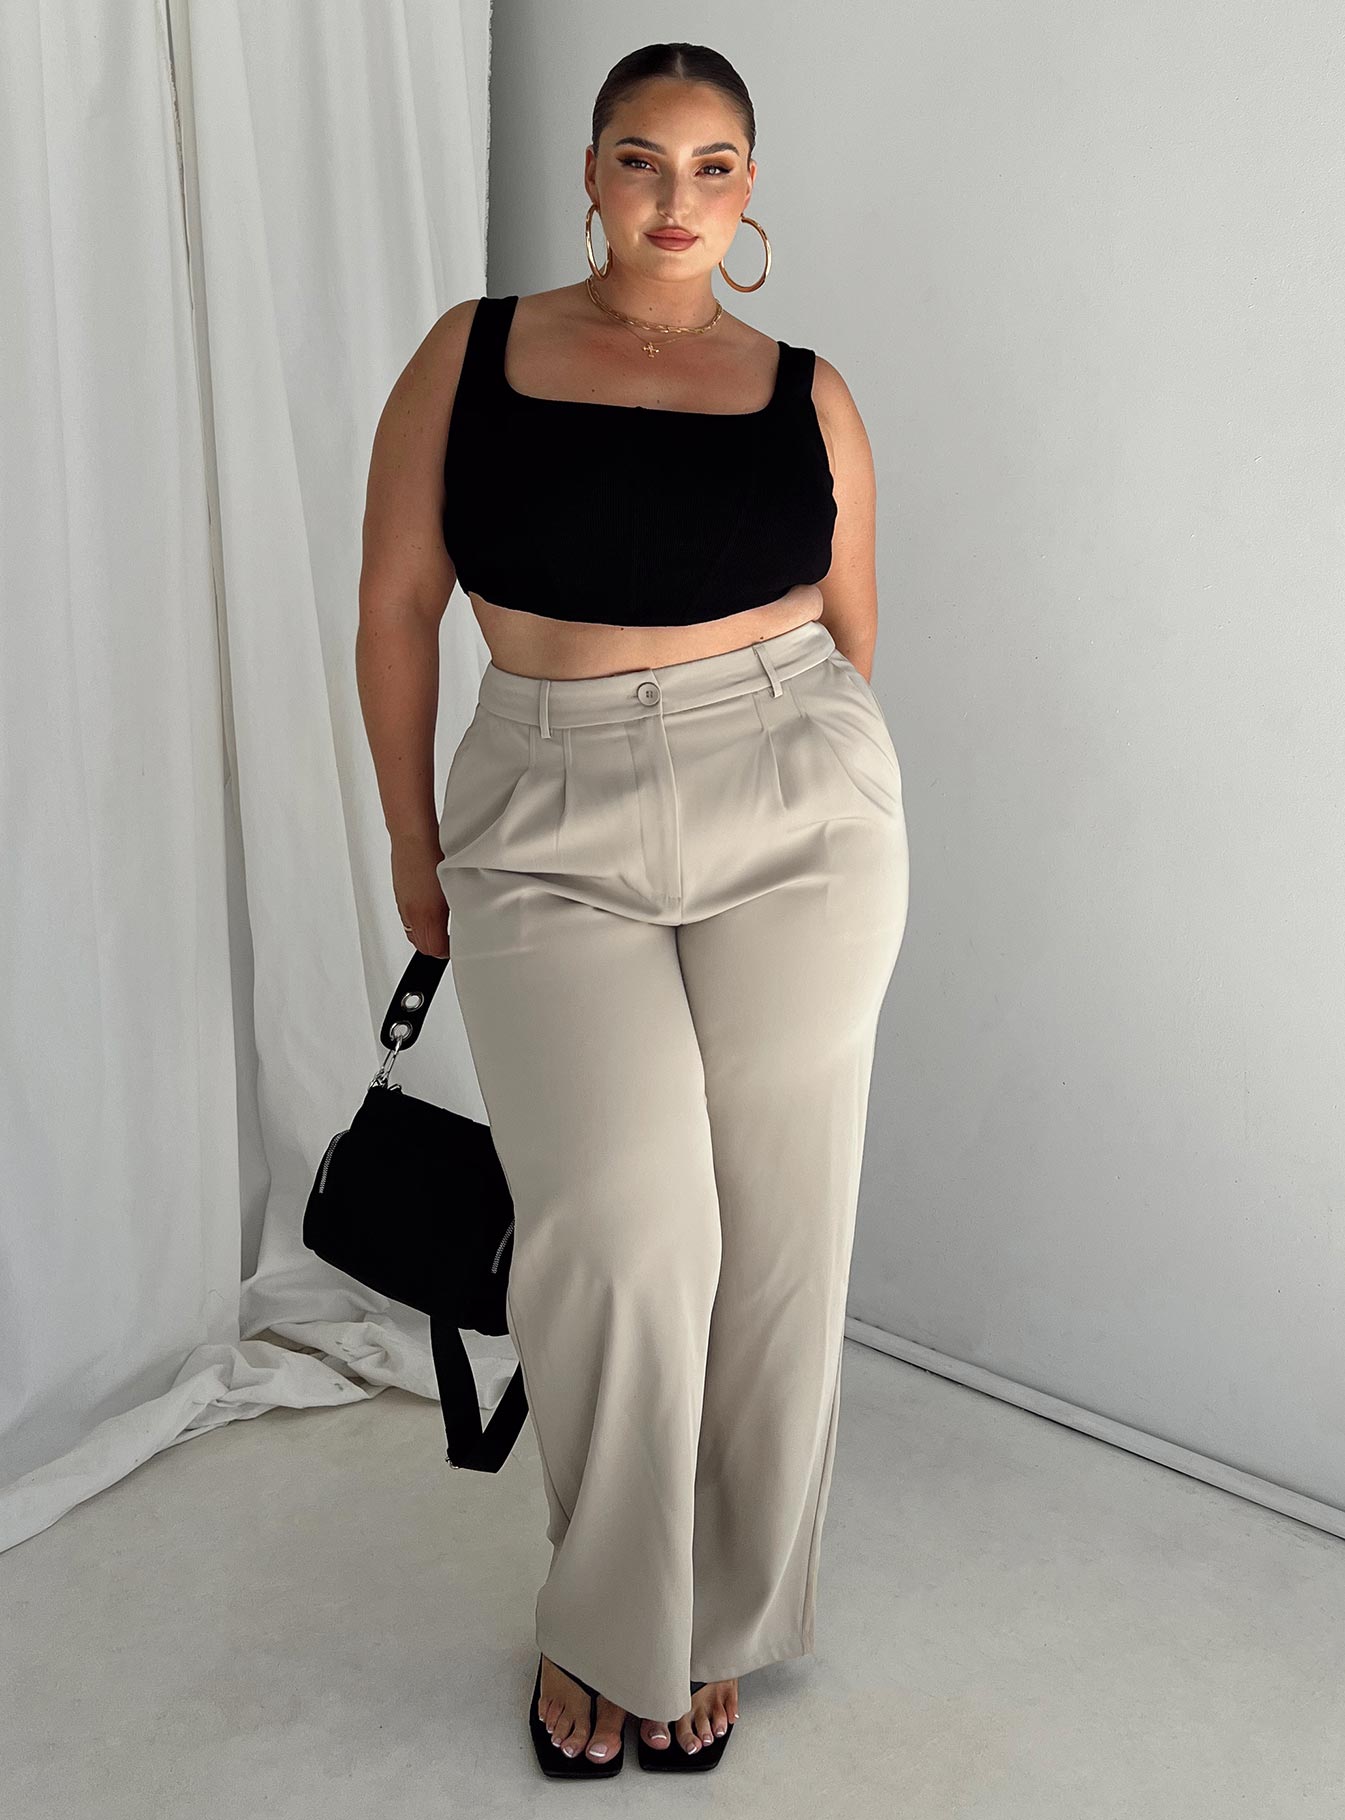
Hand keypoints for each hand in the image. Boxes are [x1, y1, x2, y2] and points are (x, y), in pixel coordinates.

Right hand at [391, 833, 449, 957]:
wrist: (412, 834)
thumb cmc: (433, 854)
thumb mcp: (454, 884)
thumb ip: (459, 907)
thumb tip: (466, 921)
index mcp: (426, 915)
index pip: (434, 949)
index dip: (448, 953)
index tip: (458, 948)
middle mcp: (410, 913)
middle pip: (421, 945)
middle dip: (436, 946)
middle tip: (451, 941)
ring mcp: (402, 904)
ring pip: (413, 931)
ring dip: (427, 933)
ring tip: (442, 926)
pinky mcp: (399, 894)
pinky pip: (408, 916)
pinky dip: (419, 919)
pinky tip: (430, 907)